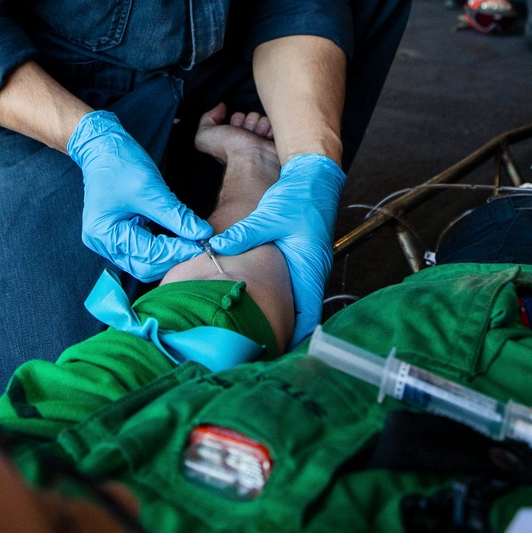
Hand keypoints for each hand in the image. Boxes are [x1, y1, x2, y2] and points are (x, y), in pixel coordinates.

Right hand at [67, 111, 211, 281]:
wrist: (102, 146)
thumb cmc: (120, 163)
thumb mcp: (151, 189)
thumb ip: (176, 215)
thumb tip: (202, 233)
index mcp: (105, 234)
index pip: (148, 254)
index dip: (177, 251)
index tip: (203, 244)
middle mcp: (104, 243)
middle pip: (144, 266)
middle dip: (172, 258)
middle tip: (199, 246)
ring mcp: (109, 241)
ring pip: (144, 261)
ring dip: (167, 255)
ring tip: (191, 243)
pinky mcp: (119, 234)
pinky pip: (142, 249)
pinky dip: (160, 247)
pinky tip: (177, 238)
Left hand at [208, 153, 345, 344]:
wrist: (315, 178)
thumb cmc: (298, 197)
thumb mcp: (269, 215)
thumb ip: (244, 234)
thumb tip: (216, 246)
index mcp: (309, 268)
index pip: (308, 317)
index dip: (294, 339)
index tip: (275, 354)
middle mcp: (312, 273)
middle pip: (301, 316)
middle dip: (283, 333)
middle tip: (257, 348)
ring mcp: (309, 269)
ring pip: (297, 303)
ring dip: (282, 317)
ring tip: (256, 333)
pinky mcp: (303, 261)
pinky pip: (294, 288)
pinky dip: (282, 300)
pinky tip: (262, 302)